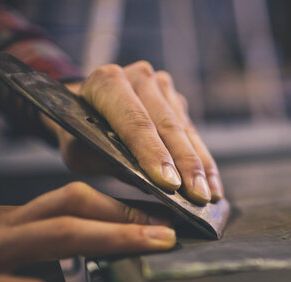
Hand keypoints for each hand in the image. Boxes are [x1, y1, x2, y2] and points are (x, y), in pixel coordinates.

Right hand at [0, 182, 174, 281]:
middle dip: (126, 215)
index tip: (160, 216)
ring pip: (58, 234)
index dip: (120, 206)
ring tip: (152, 246)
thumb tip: (96, 250)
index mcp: (13, 220)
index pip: (75, 198)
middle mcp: (3, 228)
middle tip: (169, 228)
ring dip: (113, 238)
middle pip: (73, 206)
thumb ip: (37, 244)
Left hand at [46, 63, 223, 204]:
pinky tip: (213, 185)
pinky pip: (193, 133)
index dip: (153, 153)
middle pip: (167, 125)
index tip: (169, 184)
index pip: (135, 121)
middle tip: (197, 196)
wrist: (85, 107)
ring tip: (210, 196)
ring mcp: (162, 86)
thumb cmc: (78, 133)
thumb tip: (145, 181)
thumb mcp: (78, 151)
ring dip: (200, 166)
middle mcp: (139, 77)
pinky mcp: (177, 101)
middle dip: (185, 164)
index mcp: (107, 82)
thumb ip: (106, 161)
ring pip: (185, 130)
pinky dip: (204, 161)